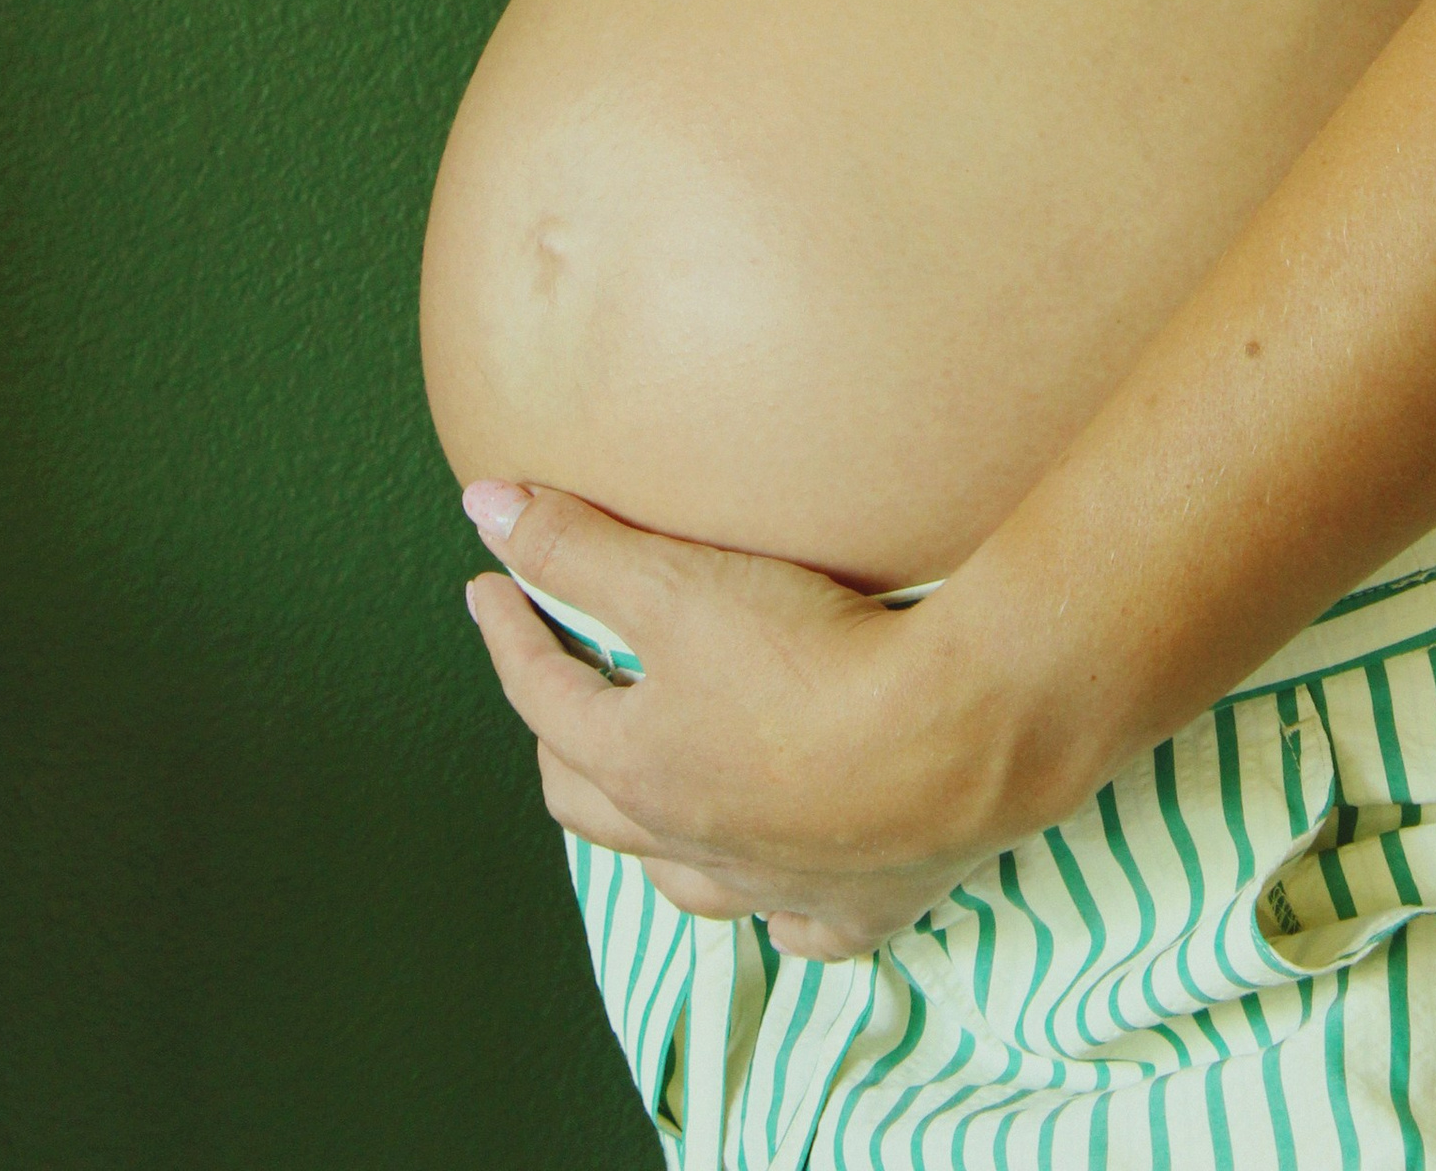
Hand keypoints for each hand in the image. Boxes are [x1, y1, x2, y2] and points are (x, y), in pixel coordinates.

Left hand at [460, 481, 1037, 954]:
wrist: (952, 738)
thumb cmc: (807, 660)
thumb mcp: (677, 585)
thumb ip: (579, 548)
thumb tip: (483, 508)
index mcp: (638, 767)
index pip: (543, 695)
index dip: (510, 633)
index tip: (487, 586)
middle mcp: (692, 843)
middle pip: (595, 806)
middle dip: (562, 744)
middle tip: (561, 694)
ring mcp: (776, 887)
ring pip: (685, 881)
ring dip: (654, 843)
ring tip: (652, 802)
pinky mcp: (860, 909)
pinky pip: (800, 927)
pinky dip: (780, 910)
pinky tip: (783, 894)